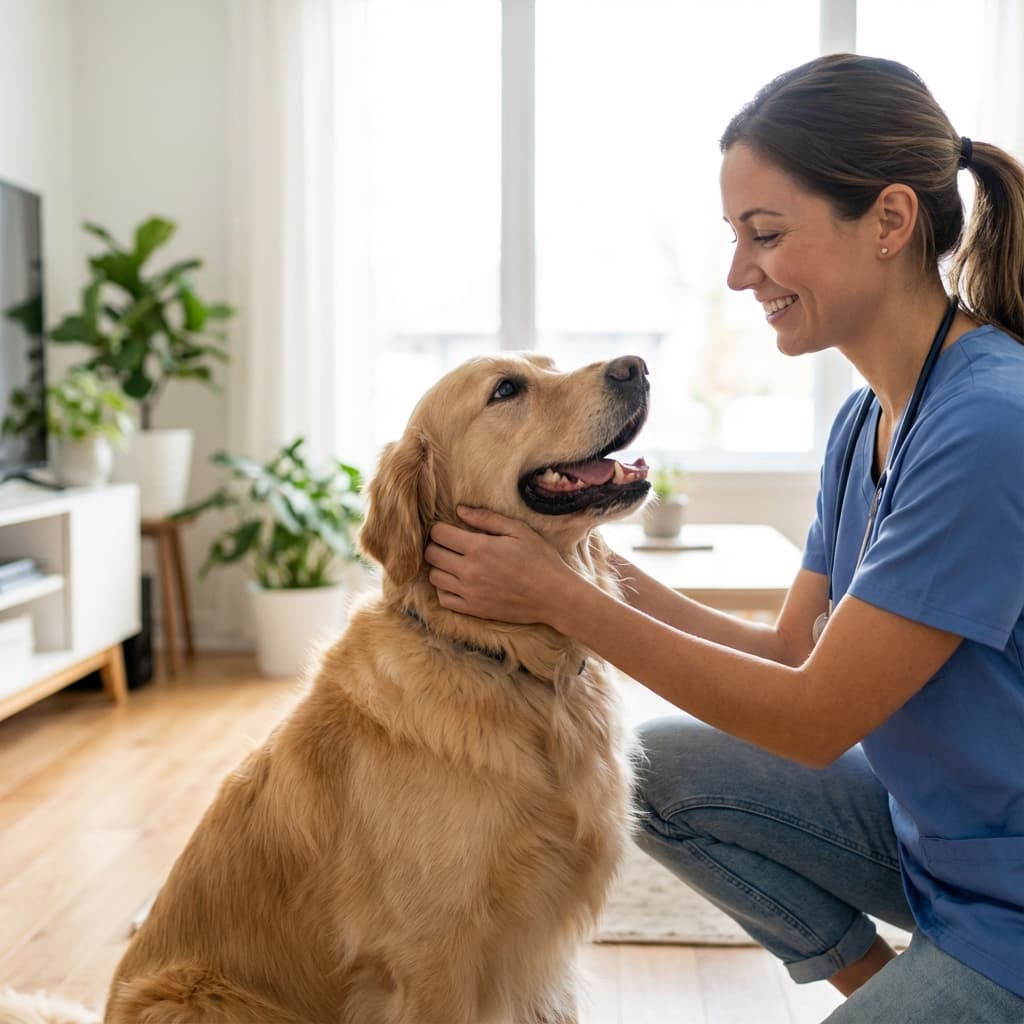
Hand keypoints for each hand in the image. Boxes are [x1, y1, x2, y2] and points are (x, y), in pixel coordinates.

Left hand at [425, 507, 572, 624]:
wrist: (553, 596)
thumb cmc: (539, 559)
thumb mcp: (518, 530)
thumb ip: (486, 518)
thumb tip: (459, 510)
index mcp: (479, 548)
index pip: (439, 534)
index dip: (440, 528)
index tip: (449, 528)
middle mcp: (469, 571)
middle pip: (432, 554)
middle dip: (437, 545)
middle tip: (450, 544)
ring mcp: (469, 592)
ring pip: (434, 577)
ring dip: (440, 567)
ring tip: (454, 562)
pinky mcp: (473, 609)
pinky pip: (443, 598)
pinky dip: (445, 589)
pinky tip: (457, 582)